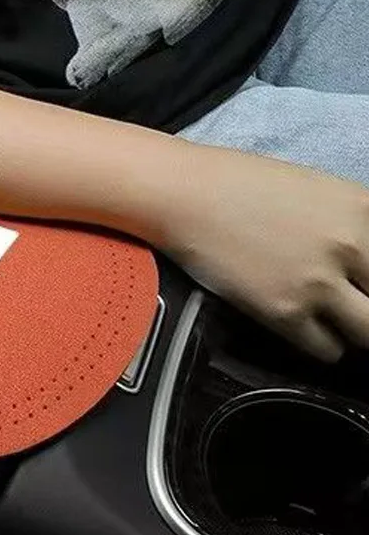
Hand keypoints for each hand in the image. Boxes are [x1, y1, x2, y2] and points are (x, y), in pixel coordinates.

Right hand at [161, 146, 368, 361]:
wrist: (184, 194)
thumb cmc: (242, 184)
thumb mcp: (319, 191)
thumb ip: (353, 225)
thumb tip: (364, 261)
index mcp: (365, 208)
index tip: (362, 285)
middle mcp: (351, 246)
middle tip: (351, 304)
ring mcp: (318, 282)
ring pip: (368, 334)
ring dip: (353, 329)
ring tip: (331, 318)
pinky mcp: (284, 312)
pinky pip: (327, 349)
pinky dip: (320, 342)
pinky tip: (300, 322)